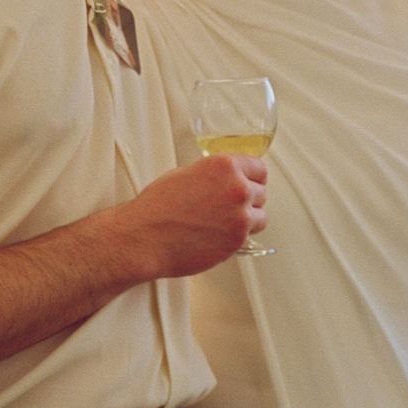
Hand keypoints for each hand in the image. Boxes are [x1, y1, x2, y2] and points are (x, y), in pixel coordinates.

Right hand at [123, 153, 267, 276]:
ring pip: (260, 217)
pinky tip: (219, 234)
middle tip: (230, 205)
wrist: (146, 237)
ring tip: (226, 222)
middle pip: (261, 192)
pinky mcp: (237, 241)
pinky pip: (248, 237)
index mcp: (224, 166)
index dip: (252, 176)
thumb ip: (212, 174)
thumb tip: (222, 180)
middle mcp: (237, 188)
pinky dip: (238, 237)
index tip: (249, 182)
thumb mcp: (185, 174)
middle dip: (248, 198)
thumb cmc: (158, 207)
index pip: (259, 168)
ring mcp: (240, 216)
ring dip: (248, 219)